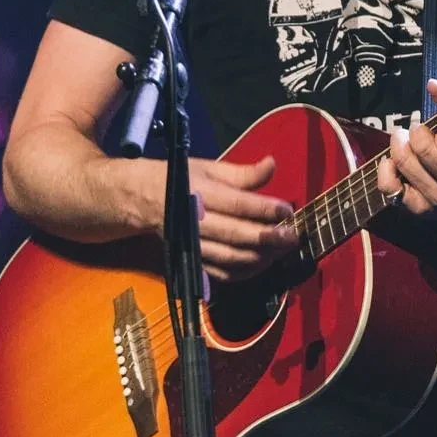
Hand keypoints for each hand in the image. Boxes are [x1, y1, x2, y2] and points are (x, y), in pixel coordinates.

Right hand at [143, 155, 298, 282]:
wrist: (144, 201)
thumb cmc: (183, 180)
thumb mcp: (210, 169)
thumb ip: (244, 173)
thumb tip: (272, 164)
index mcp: (201, 193)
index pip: (237, 204)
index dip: (265, 209)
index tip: (288, 210)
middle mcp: (195, 222)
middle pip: (236, 235)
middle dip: (268, 238)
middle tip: (293, 237)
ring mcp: (193, 245)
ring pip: (230, 258)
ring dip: (260, 257)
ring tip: (283, 250)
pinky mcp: (192, 261)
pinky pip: (220, 273)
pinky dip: (244, 273)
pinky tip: (263, 264)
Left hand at [376, 79, 436, 222]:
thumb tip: (432, 86)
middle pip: (424, 151)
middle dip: (417, 132)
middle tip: (419, 129)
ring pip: (406, 165)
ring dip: (400, 144)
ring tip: (404, 139)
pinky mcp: (420, 210)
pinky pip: (390, 189)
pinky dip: (386, 169)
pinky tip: (392, 159)